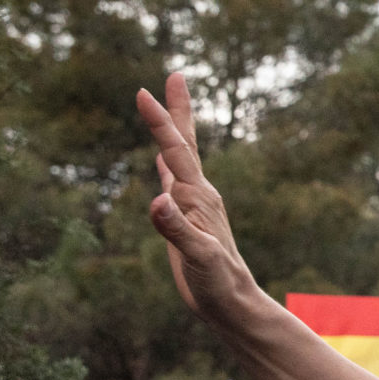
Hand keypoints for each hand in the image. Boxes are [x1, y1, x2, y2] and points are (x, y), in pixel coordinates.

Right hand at [135, 73, 261, 323]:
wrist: (234, 304)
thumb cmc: (218, 284)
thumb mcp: (198, 257)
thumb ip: (177, 230)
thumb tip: (157, 200)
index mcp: (199, 198)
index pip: (176, 151)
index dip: (161, 122)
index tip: (143, 92)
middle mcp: (199, 195)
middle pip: (185, 144)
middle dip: (177, 110)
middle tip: (176, 75)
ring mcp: (194, 205)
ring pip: (180, 159)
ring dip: (172, 131)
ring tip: (164, 106)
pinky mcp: (188, 219)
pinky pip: (174, 182)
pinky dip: (166, 164)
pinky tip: (161, 159)